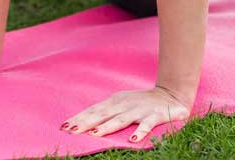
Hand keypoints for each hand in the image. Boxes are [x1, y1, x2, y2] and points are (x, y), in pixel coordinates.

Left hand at [60, 86, 190, 142]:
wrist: (171, 94)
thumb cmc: (140, 102)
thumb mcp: (121, 104)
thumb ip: (105, 112)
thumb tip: (84, 122)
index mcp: (114, 102)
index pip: (92, 111)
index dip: (78, 118)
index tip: (63, 126)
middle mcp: (124, 105)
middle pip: (102, 115)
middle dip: (85, 123)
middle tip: (70, 131)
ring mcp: (139, 110)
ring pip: (121, 120)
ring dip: (107, 127)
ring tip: (94, 134)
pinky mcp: (155, 116)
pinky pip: (147, 125)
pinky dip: (140, 131)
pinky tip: (133, 140)